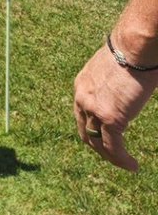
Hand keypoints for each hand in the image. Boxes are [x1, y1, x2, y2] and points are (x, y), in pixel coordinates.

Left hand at [73, 43, 157, 170]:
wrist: (134, 48)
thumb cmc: (131, 53)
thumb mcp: (114, 70)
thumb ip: (113, 84)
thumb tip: (125, 89)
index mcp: (82, 86)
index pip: (83, 114)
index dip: (93, 129)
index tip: (106, 138)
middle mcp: (82, 98)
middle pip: (86, 131)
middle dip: (99, 147)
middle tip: (114, 156)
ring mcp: (94, 109)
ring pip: (99, 143)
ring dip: (112, 157)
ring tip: (126, 165)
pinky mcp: (110, 117)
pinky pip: (113, 147)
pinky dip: (122, 160)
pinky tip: (133, 166)